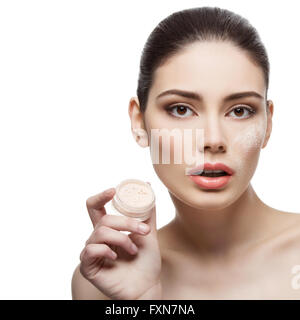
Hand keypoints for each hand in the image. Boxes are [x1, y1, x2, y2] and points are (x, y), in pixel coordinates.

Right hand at [79, 185, 161, 299]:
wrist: (147, 286)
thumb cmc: (146, 261)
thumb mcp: (148, 232)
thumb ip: (147, 212)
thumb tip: (148, 186)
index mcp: (109, 229)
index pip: (96, 207)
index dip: (101, 196)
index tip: (114, 190)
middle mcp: (98, 238)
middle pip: (103, 218)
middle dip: (126, 222)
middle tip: (143, 231)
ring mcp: (92, 251)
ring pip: (101, 232)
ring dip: (122, 239)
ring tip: (134, 249)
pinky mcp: (88, 266)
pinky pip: (91, 250)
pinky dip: (106, 250)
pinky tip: (116, 257)